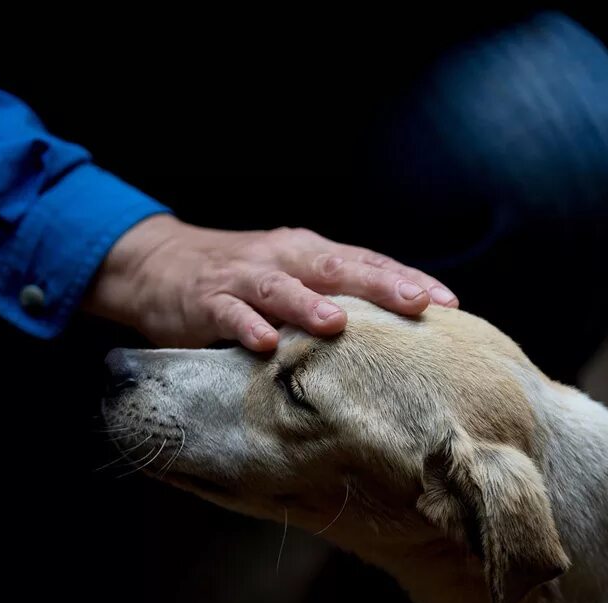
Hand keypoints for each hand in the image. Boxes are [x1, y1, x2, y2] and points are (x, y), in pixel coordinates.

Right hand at [84, 215, 456, 350]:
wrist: (158, 265)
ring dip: (308, 304)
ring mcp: (242, 279)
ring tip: (338, 323)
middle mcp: (282, 259)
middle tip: (416, 304)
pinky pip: (228, 314)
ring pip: (280, 288)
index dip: (407, 279)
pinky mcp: (205, 302)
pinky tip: (264, 344)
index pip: (366, 263)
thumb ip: (333, 299)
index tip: (449, 303)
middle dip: (378, 285)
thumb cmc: (241, 279)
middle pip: (335, 269)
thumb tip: (397, 336)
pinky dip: (245, 327)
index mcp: (309, 253)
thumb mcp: (291, 279)